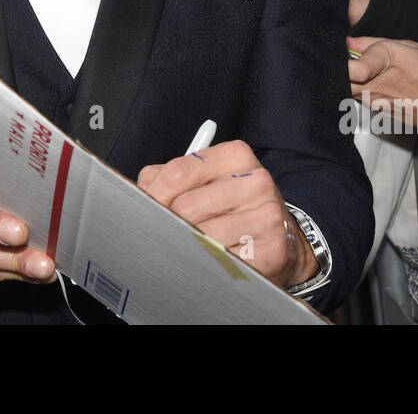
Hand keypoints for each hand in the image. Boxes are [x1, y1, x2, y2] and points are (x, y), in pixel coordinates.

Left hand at [137, 140, 314, 287]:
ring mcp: (267, 214)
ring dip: (189, 246)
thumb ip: (167, 179)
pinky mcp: (273, 248)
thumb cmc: (232, 205)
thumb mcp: (203, 180)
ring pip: (201, 236)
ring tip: (195, 245)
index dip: (154, 195)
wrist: (279, 236)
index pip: (179, 172)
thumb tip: (139, 195)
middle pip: (186, 206)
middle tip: (168, 232)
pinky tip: (217, 257)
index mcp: (235, 155)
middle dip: (170, 223)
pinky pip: (221, 260)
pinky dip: (210, 262)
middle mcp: (256, 180)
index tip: (145, 210)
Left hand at [346, 36, 417, 129]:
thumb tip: (349, 42)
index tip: (342, 52)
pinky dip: (362, 91)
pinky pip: (362, 100)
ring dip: (350, 81)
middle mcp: (377, 85)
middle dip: (339, 71)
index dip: (340, 60)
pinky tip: (377, 85)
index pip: (350, 68)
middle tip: (347, 60)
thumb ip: (373, 44)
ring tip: (365, 70)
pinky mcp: (380, 115)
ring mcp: (377, 103)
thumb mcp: (408, 46)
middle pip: (342, 81)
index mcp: (385, 61)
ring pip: (350, 91)